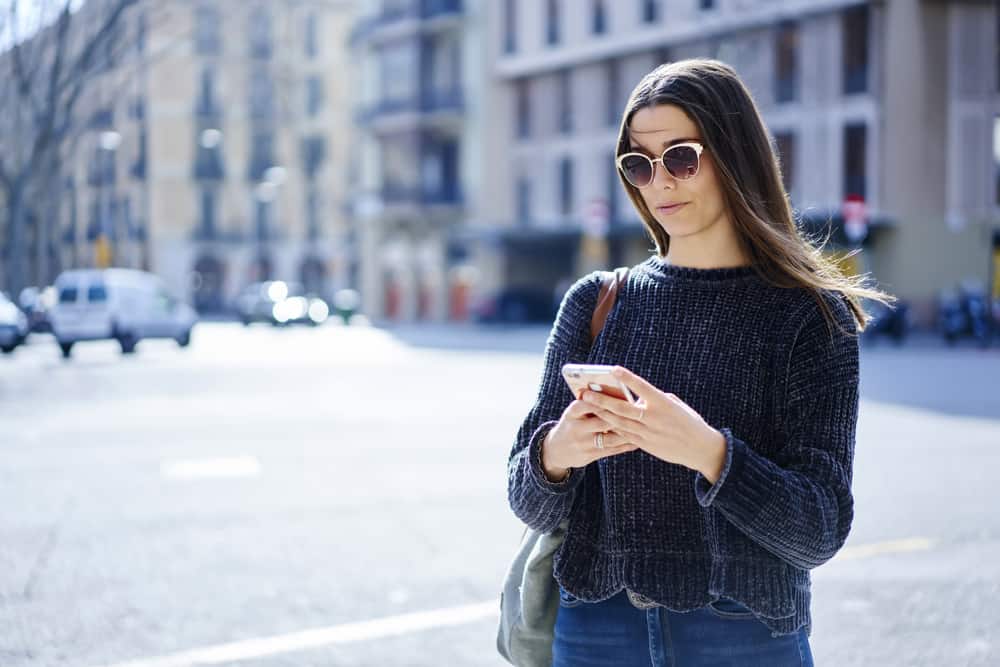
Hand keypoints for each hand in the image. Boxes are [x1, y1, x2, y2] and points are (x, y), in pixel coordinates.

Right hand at [541, 397, 639, 479]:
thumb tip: (613, 390)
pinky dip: (626, 445)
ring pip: (610, 438)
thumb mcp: (574, 412)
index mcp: (571, 413)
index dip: (605, 399)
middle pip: (602, 421)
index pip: (588, 403)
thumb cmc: (572, 423)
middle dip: (621, 415)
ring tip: (642, 425)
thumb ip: (589, 404)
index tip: (622, 394)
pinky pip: (612, 450)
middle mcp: (576, 428)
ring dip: (627, 432)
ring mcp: (583, 444)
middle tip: (639, 409)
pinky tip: (638, 439)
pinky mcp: (590, 456)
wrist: (556, 450)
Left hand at [578, 366, 726, 480]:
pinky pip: (624, 435)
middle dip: (602, 400)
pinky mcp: (645, 444)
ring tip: (588, 405)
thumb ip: (656, 398)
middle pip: (623, 407)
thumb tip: (637, 397)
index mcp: (663, 403)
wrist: (700, 449)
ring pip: (619, 422)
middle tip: (586, 392)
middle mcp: (654, 418)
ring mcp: (648, 433)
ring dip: (602, 413)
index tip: (613, 369)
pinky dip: (611, 427)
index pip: (642, 387)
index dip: (627, 378)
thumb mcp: (676, 405)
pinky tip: (599, 421)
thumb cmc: (689, 421)